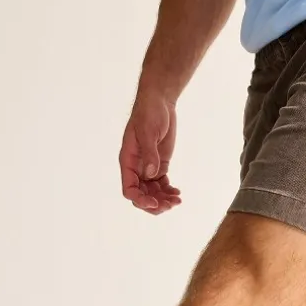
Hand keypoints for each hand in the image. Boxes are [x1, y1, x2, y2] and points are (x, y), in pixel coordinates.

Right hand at [119, 88, 180, 213]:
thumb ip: (149, 154)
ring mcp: (147, 167)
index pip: (129, 188)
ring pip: (153, 192)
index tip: (155, 202)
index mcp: (128, 160)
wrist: (159, 102)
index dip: (140, 199)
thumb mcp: (148, 132)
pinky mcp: (159, 164)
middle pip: (142, 195)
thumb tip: (150, 174)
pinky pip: (161, 185)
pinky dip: (169, 191)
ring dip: (164, 200)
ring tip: (177, 200)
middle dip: (155, 203)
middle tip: (171, 204)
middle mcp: (136, 167)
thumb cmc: (149, 112)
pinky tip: (178, 193)